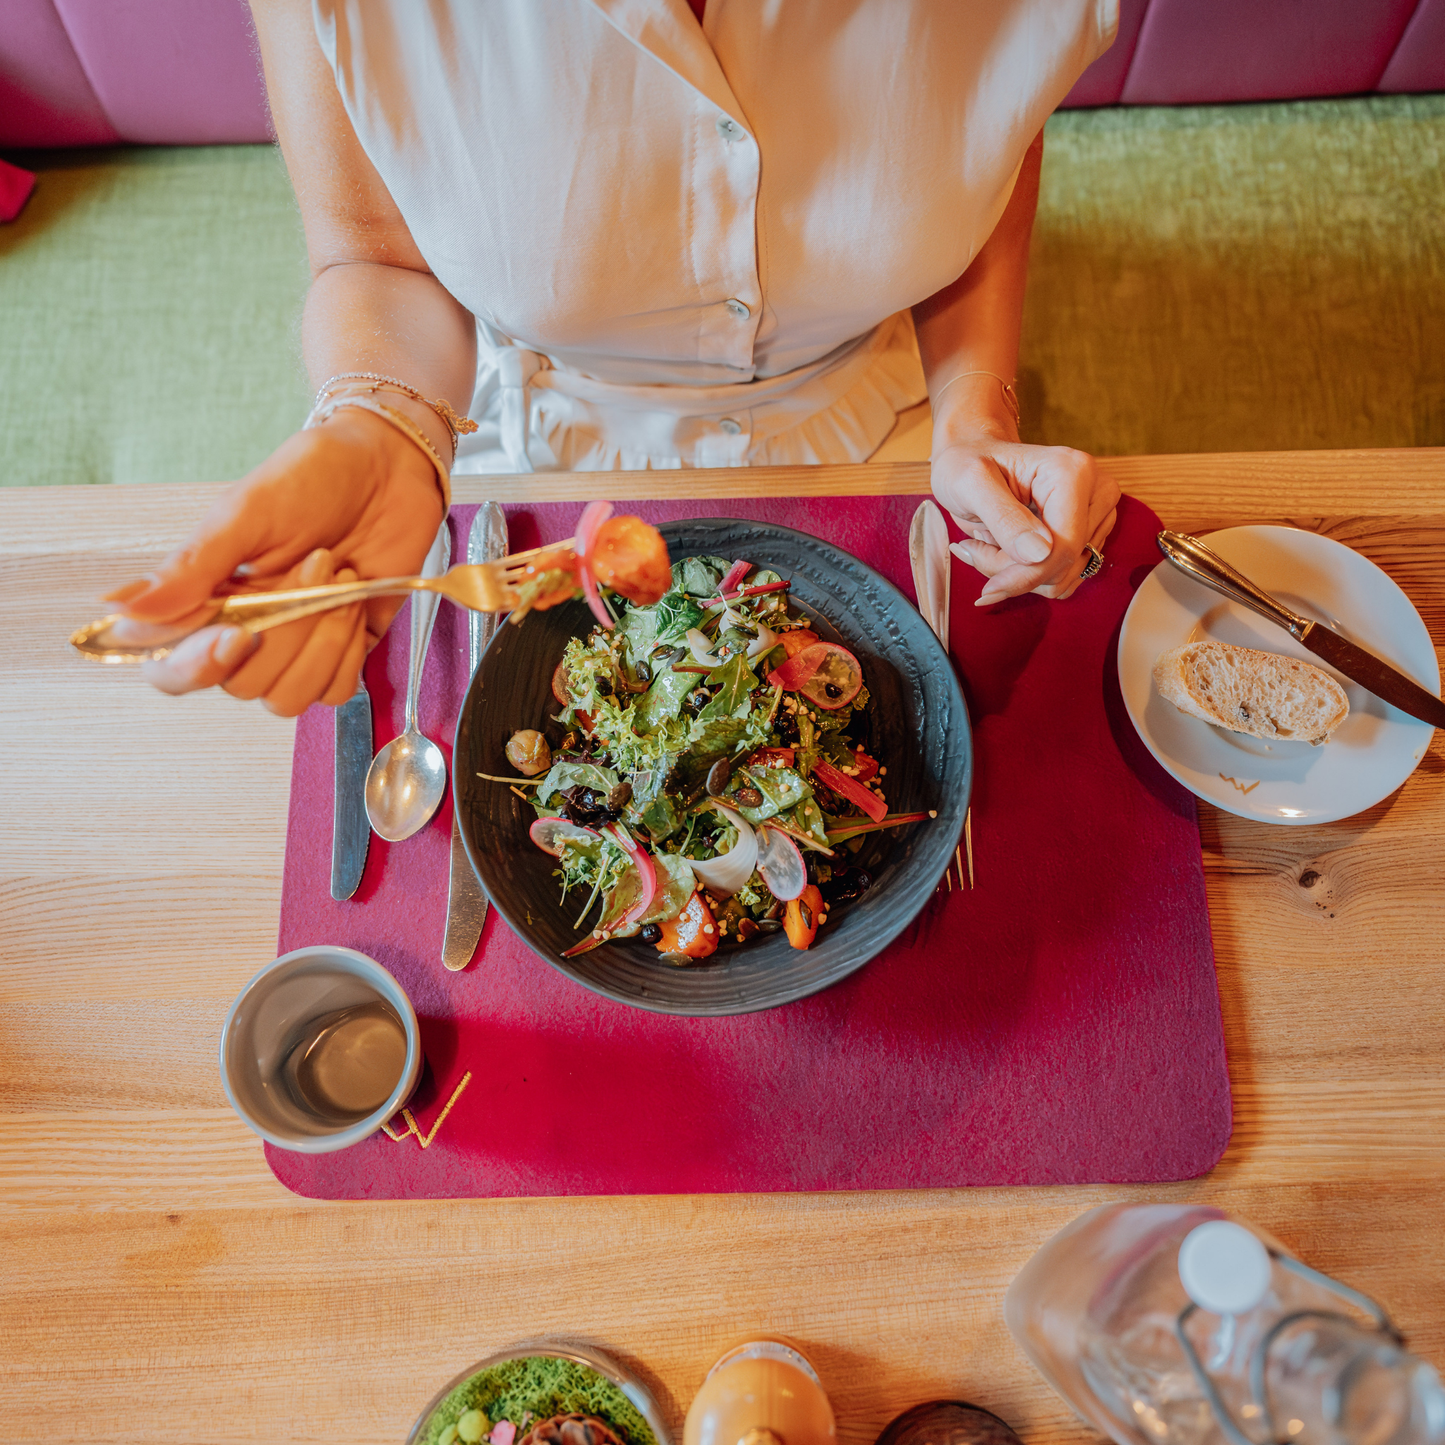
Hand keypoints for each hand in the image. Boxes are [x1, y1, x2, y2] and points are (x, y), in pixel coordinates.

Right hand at [103, 411, 444, 714]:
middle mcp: (246, 633)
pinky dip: (349, 650)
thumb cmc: (311, 479)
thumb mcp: (246, 513)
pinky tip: (356, 602)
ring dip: (321, 640)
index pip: (173, 670)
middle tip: (316, 559)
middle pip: (242, 685)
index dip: (197, 668)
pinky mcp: (344, 652)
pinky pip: (336, 690)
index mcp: (206, 600)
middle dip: (285, 630)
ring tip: (340, 576)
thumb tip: (120, 609)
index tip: (237, 635)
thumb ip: (190, 567)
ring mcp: (295, 649)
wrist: (388, 468)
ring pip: (288, 696)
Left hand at [931, 432, 1118, 604]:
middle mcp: (1096, 492)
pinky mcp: (1090, 533)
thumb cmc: (968, 462)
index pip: (1064, 547)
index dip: (1026, 576)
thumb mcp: (970, 484)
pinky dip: (1030, 575)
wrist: (973, 456)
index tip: (988, 590)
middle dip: (1017, 571)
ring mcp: (1097, 514)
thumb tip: (1039, 554)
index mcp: (1073, 472)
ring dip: (1020, 573)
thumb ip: (1003, 517)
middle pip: (1065, 564)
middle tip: (977, 548)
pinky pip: (1063, 576)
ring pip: (1064, 576)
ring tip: (990, 543)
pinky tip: (1006, 550)